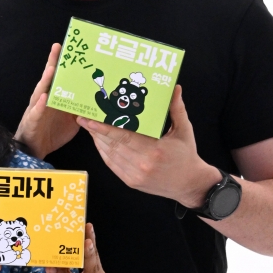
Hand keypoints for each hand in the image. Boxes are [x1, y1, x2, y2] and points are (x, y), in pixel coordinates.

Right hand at [15, 43, 79, 159]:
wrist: (36, 149)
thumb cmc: (51, 132)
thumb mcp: (72, 120)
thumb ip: (80, 108)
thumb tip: (97, 102)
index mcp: (53, 97)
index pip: (58, 77)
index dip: (62, 63)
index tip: (68, 47)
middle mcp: (44, 99)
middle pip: (48, 78)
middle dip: (52, 62)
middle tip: (57, 47)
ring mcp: (37, 108)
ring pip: (41, 91)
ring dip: (46, 80)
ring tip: (52, 69)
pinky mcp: (33, 120)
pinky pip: (37, 112)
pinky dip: (40, 105)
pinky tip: (44, 98)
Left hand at [77, 85, 221, 207]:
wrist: (190, 184)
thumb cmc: (186, 155)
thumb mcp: (184, 130)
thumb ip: (176, 109)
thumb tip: (175, 88)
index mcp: (154, 149)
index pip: (123, 136)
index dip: (103, 128)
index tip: (90, 119)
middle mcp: (143, 163)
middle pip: (112, 144)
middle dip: (94, 131)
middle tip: (82, 119)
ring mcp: (135, 174)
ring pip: (110, 155)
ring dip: (97, 141)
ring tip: (89, 128)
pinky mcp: (131, 182)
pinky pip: (112, 165)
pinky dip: (103, 153)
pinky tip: (99, 142)